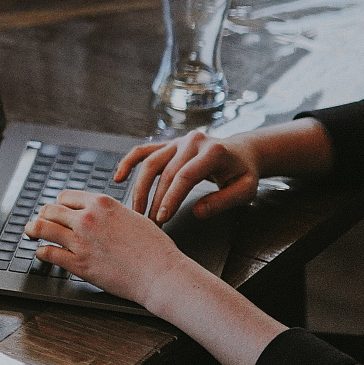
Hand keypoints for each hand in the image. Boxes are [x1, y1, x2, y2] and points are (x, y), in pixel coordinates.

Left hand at [26, 190, 198, 306]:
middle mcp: (87, 218)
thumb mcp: (133, 216)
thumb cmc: (155, 248)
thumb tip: (99, 212)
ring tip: (31, 232)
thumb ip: (111, 212)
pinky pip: (47, 252)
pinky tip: (43, 253)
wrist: (161, 274)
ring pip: (41, 227)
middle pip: (49, 209)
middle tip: (41, 221)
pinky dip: (41, 252)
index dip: (60, 204)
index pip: (65, 196)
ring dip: (33, 229)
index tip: (58, 211)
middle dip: (44, 215)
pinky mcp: (78, 263)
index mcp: (101, 203)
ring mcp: (80, 241)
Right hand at [117, 129, 261, 223]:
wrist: (242, 152)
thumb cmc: (243, 172)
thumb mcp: (245, 189)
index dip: (172, 198)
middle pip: (165, 172)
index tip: (163, 218)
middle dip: (155, 200)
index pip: (185, 176)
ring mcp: (177, 141)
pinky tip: (118, 178)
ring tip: (137, 210)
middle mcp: (192, 142)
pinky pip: (143, 151)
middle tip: (150, 223)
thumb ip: (223, 201)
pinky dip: (128, 162)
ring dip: (140, 188)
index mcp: (212, 151)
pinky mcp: (168, 144)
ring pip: (150, 162)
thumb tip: (197, 212)